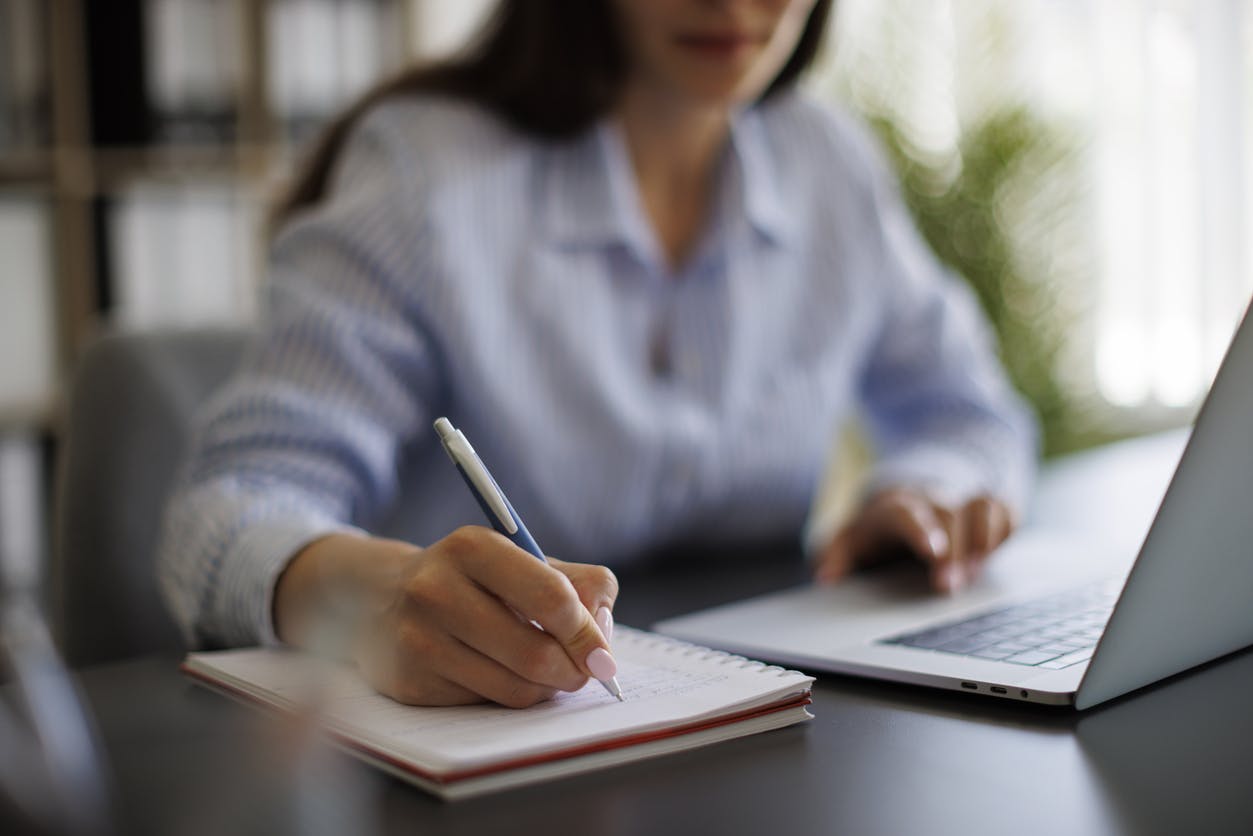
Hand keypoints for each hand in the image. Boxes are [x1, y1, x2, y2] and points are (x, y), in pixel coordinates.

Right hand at [274, 527, 618, 707]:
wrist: (382, 601)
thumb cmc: (474, 582)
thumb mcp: (523, 561)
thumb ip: (579, 583)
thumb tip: (604, 631)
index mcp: (473, 546)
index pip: (551, 596)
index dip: (589, 633)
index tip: (605, 655)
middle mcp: (437, 588)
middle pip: (536, 651)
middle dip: (573, 670)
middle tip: (584, 672)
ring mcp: (418, 637)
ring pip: (516, 686)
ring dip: (546, 687)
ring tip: (544, 669)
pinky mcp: (409, 681)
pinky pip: (487, 704)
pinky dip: (509, 695)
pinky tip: (497, 672)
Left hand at [813, 488, 1014, 592]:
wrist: (908, 492)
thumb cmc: (877, 527)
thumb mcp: (848, 539)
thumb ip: (835, 556)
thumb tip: (825, 578)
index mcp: (894, 507)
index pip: (907, 513)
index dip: (922, 531)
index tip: (933, 553)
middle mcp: (930, 498)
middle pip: (947, 512)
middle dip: (954, 549)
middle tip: (949, 587)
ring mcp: (960, 499)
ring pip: (983, 503)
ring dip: (984, 538)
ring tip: (974, 574)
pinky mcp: (987, 507)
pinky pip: (1006, 509)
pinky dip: (1005, 531)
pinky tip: (991, 557)